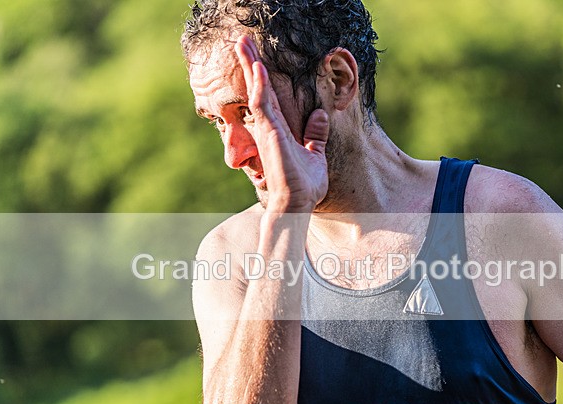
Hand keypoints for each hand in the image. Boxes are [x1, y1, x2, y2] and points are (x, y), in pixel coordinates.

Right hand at [235, 35, 329, 212]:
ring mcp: (268, 131)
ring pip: (257, 91)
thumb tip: (320, 115)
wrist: (297, 205)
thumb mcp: (316, 156)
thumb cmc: (304, 186)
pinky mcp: (269, 135)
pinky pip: (262, 105)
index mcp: (279, 131)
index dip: (263, 77)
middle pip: (259, 89)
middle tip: (243, 39)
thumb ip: (315, 136)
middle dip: (251, 63)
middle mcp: (270, 128)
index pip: (269, 97)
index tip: (257, 56)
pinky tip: (257, 67)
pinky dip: (260, 86)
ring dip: (251, 66)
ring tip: (243, 42)